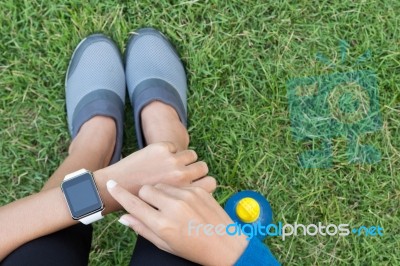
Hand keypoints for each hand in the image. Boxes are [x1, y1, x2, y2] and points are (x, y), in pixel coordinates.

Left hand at [94, 142, 215, 211]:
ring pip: (191, 154)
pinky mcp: (162, 148)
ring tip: (172, 166)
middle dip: (196, 170)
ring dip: (184, 159)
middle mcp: (181, 177)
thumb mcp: (166, 215)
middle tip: (183, 174)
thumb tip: (207, 192)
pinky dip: (170, 152)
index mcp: (184, 196)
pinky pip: (175, 146)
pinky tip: (158, 161)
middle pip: (203, 166)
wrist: (116, 187)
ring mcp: (172, 161)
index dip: (204, 182)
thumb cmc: (142, 205)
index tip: (197, 184)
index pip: (211, 183)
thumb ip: (189, 204)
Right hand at [107, 181, 247, 265]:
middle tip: (153, 207)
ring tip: (171, 207)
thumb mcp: (165, 244)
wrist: (225, 245)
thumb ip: (143, 229)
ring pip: (162, 185)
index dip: (118, 193)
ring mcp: (188, 196)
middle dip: (145, 196)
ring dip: (161, 193)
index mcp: (162, 224)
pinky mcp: (199, 190)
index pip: (133, 204)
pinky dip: (176, 192)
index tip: (110, 184)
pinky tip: (184, 204)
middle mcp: (173, 207)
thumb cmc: (193, 248)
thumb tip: (123, 218)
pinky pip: (179, 184)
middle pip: (146, 189)